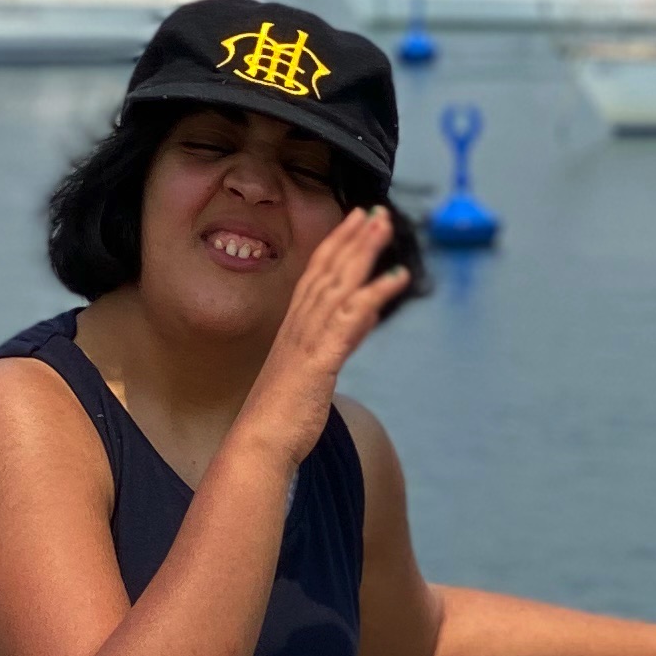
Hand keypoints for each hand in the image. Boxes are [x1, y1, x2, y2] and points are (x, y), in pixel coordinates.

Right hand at [235, 209, 410, 455]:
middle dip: (352, 237)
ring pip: (339, 284)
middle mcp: (298, 326)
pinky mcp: (320, 359)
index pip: (315, 274)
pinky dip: (375, 294)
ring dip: (364, 252)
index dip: (335, 244)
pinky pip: (351, 318)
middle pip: (328, 270)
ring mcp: (308, 340)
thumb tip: (361, 320)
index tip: (354, 220)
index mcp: (293, 328)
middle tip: (374, 211)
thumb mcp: (310, 373)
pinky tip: (397, 278)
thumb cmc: (279, 417)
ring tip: (385, 226)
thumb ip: (337, 343)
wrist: (258, 444)